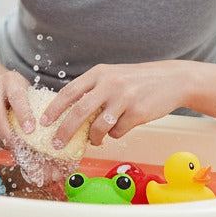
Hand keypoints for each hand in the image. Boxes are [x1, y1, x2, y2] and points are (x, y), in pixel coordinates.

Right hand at [0, 69, 34, 149]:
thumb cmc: (12, 90)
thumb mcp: (24, 90)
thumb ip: (33, 106)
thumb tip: (49, 134)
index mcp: (11, 79)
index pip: (17, 97)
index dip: (24, 114)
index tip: (30, 131)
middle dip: (7, 135)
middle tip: (17, 148)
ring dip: (1, 140)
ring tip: (12, 147)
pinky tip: (2, 140)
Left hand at [39, 61, 191, 147]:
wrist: (172, 80)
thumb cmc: (137, 80)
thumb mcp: (112, 76)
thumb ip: (92, 90)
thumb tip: (69, 112)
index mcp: (99, 73)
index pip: (69, 91)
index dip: (54, 109)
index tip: (43, 122)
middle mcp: (110, 84)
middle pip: (79, 112)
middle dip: (64, 130)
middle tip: (57, 142)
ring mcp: (124, 98)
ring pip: (99, 126)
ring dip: (94, 137)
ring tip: (96, 138)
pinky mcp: (138, 112)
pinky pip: (118, 131)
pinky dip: (115, 134)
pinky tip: (121, 126)